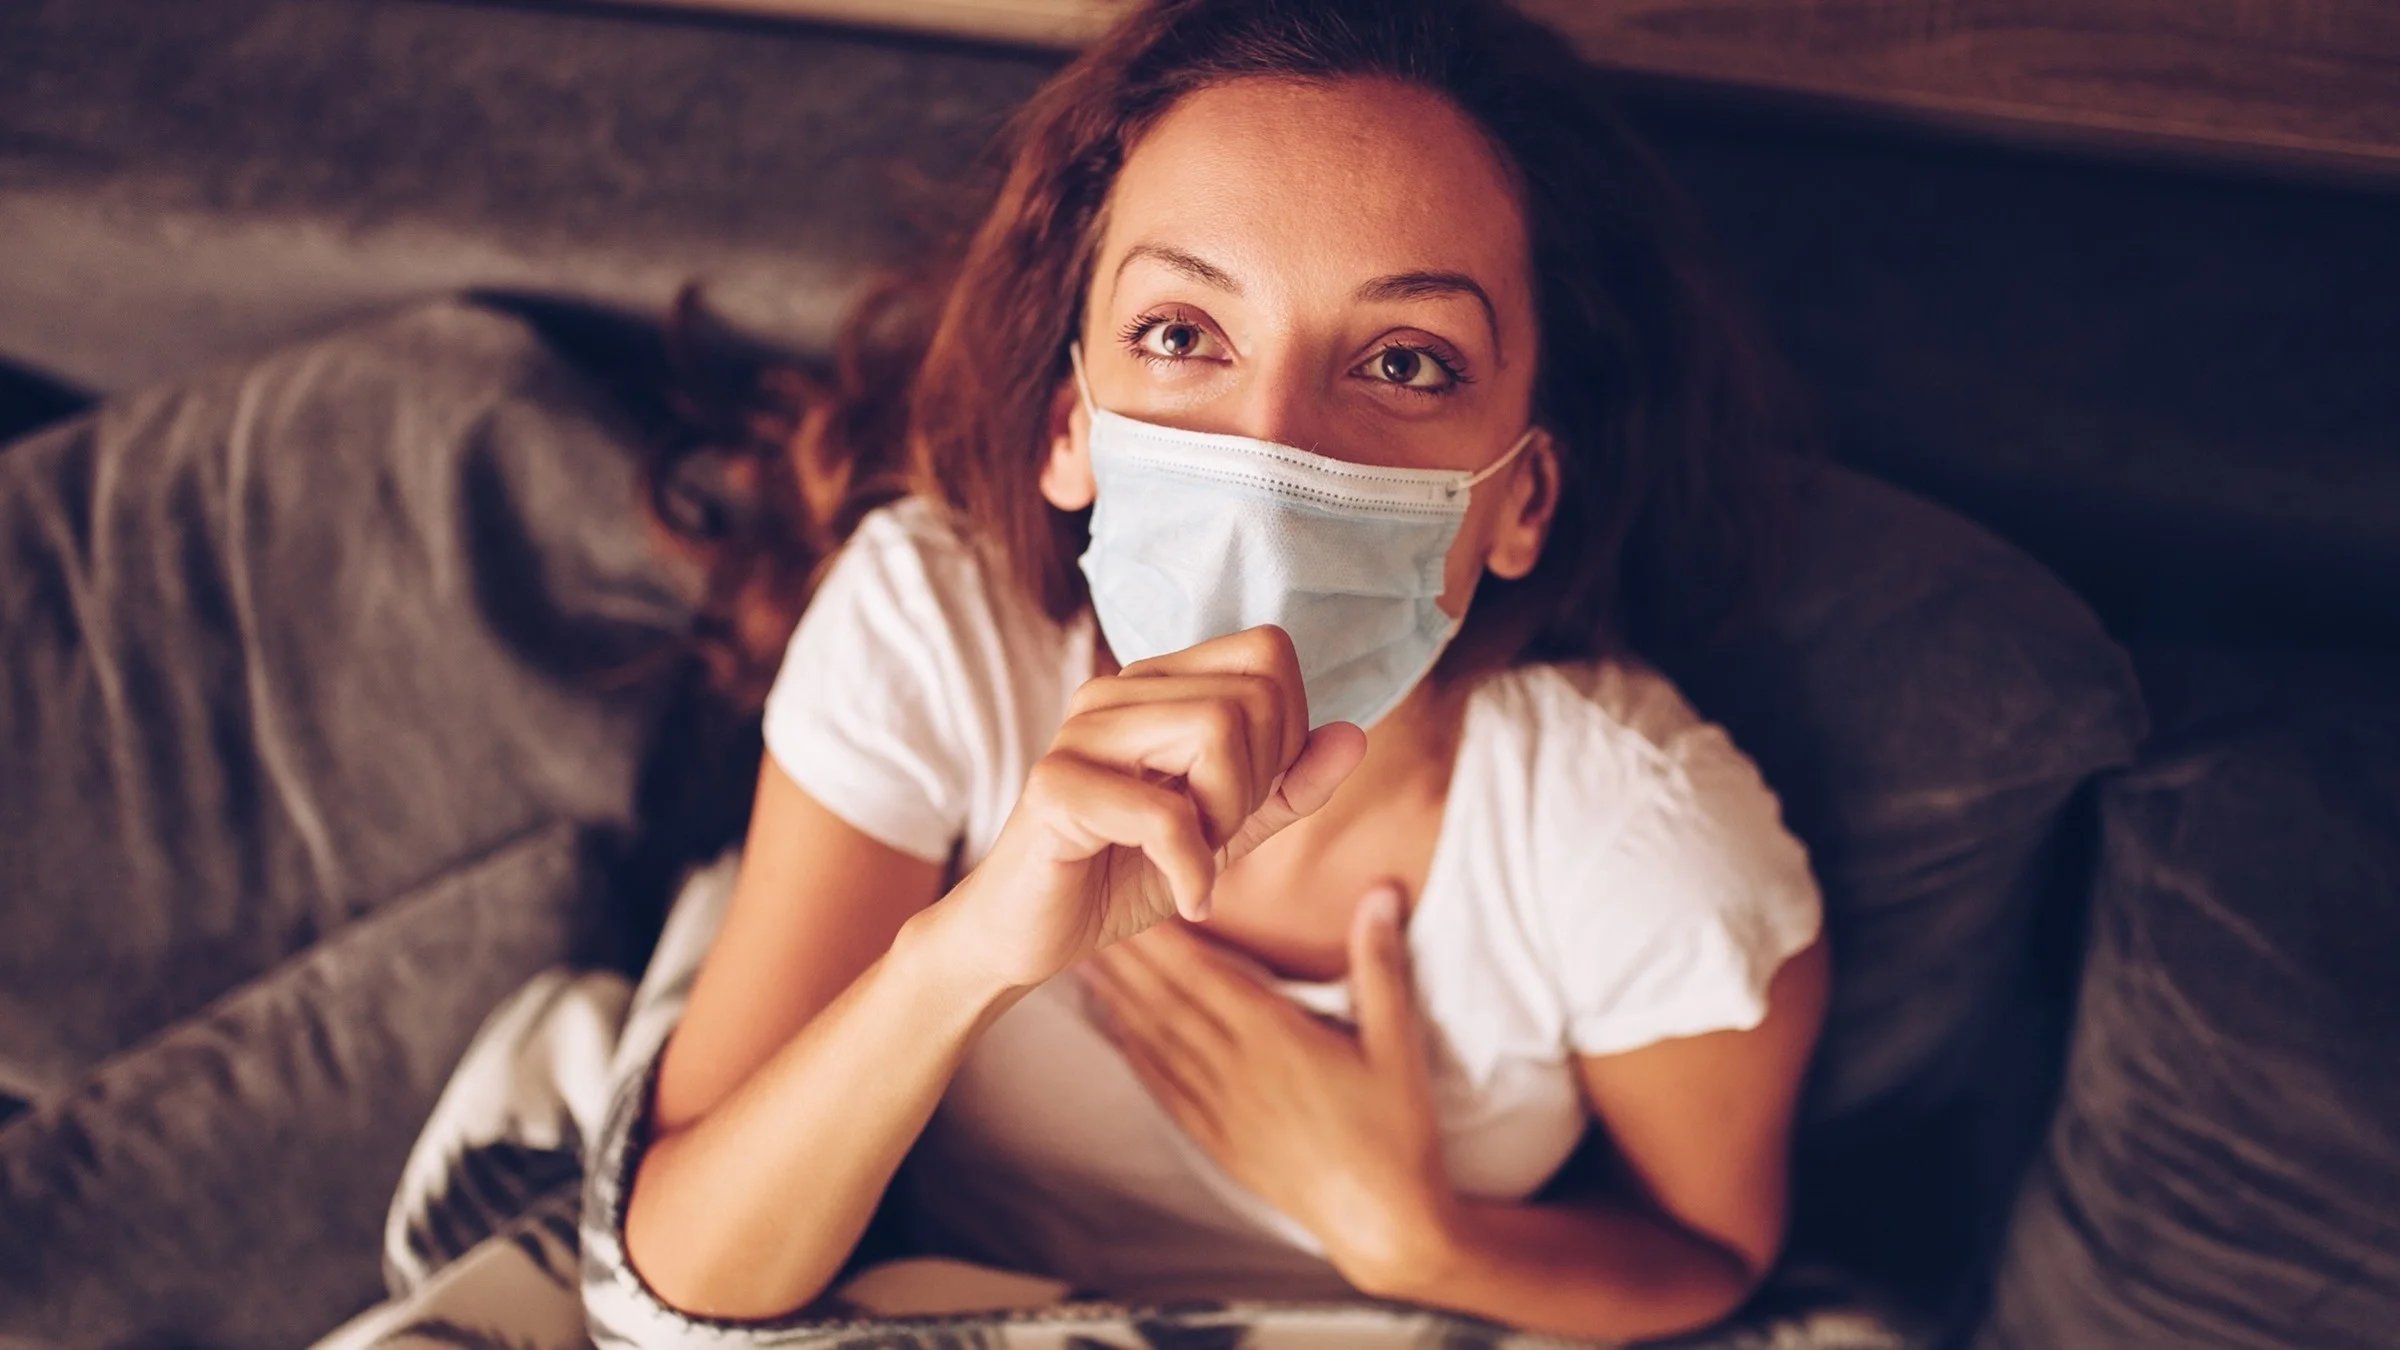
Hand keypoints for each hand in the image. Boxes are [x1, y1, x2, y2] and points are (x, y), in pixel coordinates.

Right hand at [941, 625, 1365, 991]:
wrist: (1027, 934)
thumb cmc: (1120, 872)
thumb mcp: (1223, 832)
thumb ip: (1288, 787)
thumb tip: (1354, 735)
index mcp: (1157, 685)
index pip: (1267, 652)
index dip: (1286, 731)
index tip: (1248, 796)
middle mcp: (1117, 692)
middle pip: (1252, 696)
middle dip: (1258, 782)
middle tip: (1217, 835)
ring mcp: (1081, 733)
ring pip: (1216, 731)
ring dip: (1225, 818)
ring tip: (1194, 858)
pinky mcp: (1056, 787)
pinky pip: (1167, 813)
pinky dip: (1194, 869)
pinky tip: (1185, 897)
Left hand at [1079, 884, 1454, 1292]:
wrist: (1382, 1222)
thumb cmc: (1396, 1131)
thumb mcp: (1398, 1043)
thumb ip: (1381, 966)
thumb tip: (1380, 893)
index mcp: (1276, 1038)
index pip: (1204, 974)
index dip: (1161, 938)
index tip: (1130, 905)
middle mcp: (1237, 1070)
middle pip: (1167, 1003)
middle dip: (1126, 960)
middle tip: (1087, 923)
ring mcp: (1223, 1109)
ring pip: (1158, 1043)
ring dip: (1118, 1002)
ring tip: (1084, 968)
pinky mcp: (1220, 1141)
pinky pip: (1166, 1090)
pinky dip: (1135, 1057)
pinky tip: (1115, 1034)